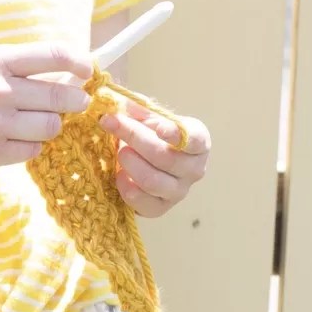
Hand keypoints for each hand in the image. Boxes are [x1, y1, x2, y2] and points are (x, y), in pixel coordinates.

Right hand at [0, 42, 94, 173]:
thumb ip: (17, 70)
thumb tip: (69, 76)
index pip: (53, 55)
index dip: (79, 62)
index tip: (87, 70)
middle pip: (62, 96)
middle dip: (77, 100)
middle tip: (76, 102)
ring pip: (51, 126)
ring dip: (50, 125)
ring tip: (35, 122)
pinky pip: (31, 151)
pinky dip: (30, 146)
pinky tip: (13, 139)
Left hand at [100, 101, 209, 217]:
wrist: (142, 162)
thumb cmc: (148, 134)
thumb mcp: (146, 116)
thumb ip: (136, 108)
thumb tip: (119, 102)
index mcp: (198, 142)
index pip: (194, 140)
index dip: (176, 135)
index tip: (158, 128)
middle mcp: (194, 169)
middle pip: (164, 158)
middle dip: (134, 139)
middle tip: (112, 124)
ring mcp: (179, 191)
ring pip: (152, 181)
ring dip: (129, 163)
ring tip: (118, 151)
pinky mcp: (160, 208)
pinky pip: (143, 202)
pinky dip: (126, 187)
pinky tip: (118, 174)